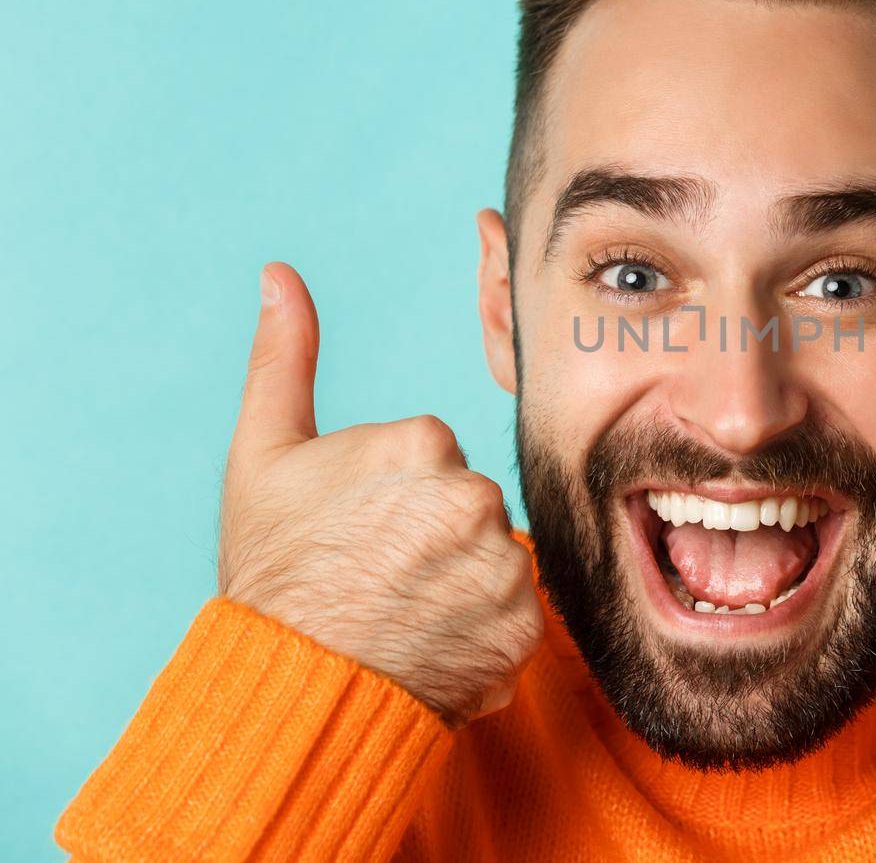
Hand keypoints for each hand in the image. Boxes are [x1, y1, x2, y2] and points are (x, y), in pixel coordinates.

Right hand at [217, 261, 542, 727]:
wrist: (288, 688)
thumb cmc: (273, 571)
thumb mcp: (263, 455)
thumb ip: (283, 358)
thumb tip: (279, 275)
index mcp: (423, 442)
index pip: (433, 455)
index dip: (393, 494)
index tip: (357, 529)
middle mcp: (476, 498)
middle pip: (470, 503)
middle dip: (434, 534)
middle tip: (379, 574)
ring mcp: (503, 566)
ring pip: (496, 557)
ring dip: (463, 582)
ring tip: (404, 611)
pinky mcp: (525, 629)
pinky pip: (516, 615)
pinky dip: (484, 631)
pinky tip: (434, 642)